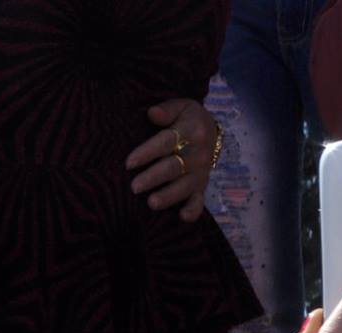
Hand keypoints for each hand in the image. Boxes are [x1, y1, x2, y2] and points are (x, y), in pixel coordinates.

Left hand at [125, 97, 219, 221]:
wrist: (212, 131)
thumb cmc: (188, 118)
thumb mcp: (181, 106)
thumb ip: (167, 109)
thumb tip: (152, 114)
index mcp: (191, 133)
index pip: (166, 143)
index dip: (147, 153)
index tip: (128, 163)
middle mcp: (198, 155)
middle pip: (173, 168)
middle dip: (154, 178)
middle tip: (134, 187)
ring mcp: (201, 173)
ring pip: (184, 187)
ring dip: (169, 196)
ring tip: (152, 204)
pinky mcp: (202, 186)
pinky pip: (200, 200)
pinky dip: (193, 210)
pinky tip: (182, 218)